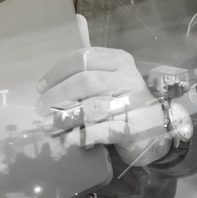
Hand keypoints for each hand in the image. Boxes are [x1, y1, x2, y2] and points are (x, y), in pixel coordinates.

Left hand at [36, 47, 172, 168]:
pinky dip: (78, 136)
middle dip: (57, 95)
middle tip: (41, 108)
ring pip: (90, 107)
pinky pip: (99, 131)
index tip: (41, 87)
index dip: (57, 72)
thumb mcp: (111, 79)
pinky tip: (66, 139)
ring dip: (63, 118)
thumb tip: (47, 86)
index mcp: (120, 61)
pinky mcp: (131, 128)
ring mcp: (132, 103)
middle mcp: (128, 78)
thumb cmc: (124, 102)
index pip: (83, 58)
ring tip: (48, 125)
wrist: (155, 131)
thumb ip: (86, 75)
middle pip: (84, 81)